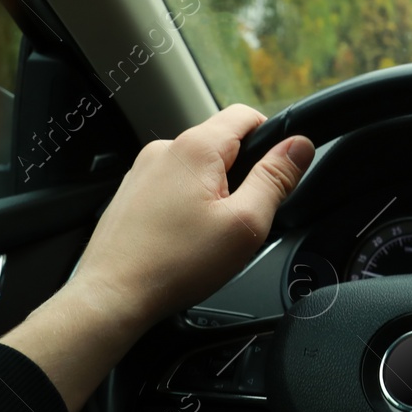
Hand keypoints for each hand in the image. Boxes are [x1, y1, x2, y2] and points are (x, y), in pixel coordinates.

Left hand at [0, 105, 313, 411]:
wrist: (112, 296)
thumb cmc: (175, 264)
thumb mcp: (246, 223)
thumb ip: (276, 179)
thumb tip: (299, 146)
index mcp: (196, 148)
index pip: (246, 115)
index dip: (272, 139)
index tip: (275, 175)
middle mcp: (164, 149)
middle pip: (222, 143)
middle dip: (241, 174)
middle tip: (241, 218)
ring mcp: (143, 170)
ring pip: (197, 167)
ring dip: (213, 191)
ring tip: (209, 235)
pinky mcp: (131, 193)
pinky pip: (173, 185)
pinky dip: (187, 205)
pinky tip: (184, 239)